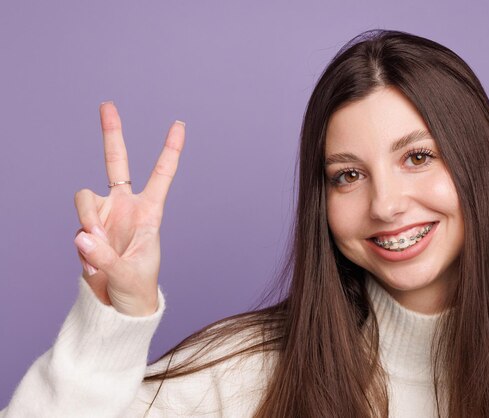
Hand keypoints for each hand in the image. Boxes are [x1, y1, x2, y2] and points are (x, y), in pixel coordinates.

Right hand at [73, 102, 184, 316]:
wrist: (119, 306)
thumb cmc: (137, 287)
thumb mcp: (128, 274)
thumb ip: (105, 257)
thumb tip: (83, 236)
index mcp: (150, 212)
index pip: (161, 175)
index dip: (170, 150)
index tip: (179, 124)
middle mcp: (125, 207)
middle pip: (115, 163)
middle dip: (111, 134)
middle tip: (107, 105)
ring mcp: (103, 216)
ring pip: (84, 197)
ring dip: (88, 221)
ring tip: (98, 251)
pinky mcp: (85, 228)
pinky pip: (77, 225)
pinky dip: (83, 245)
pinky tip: (92, 262)